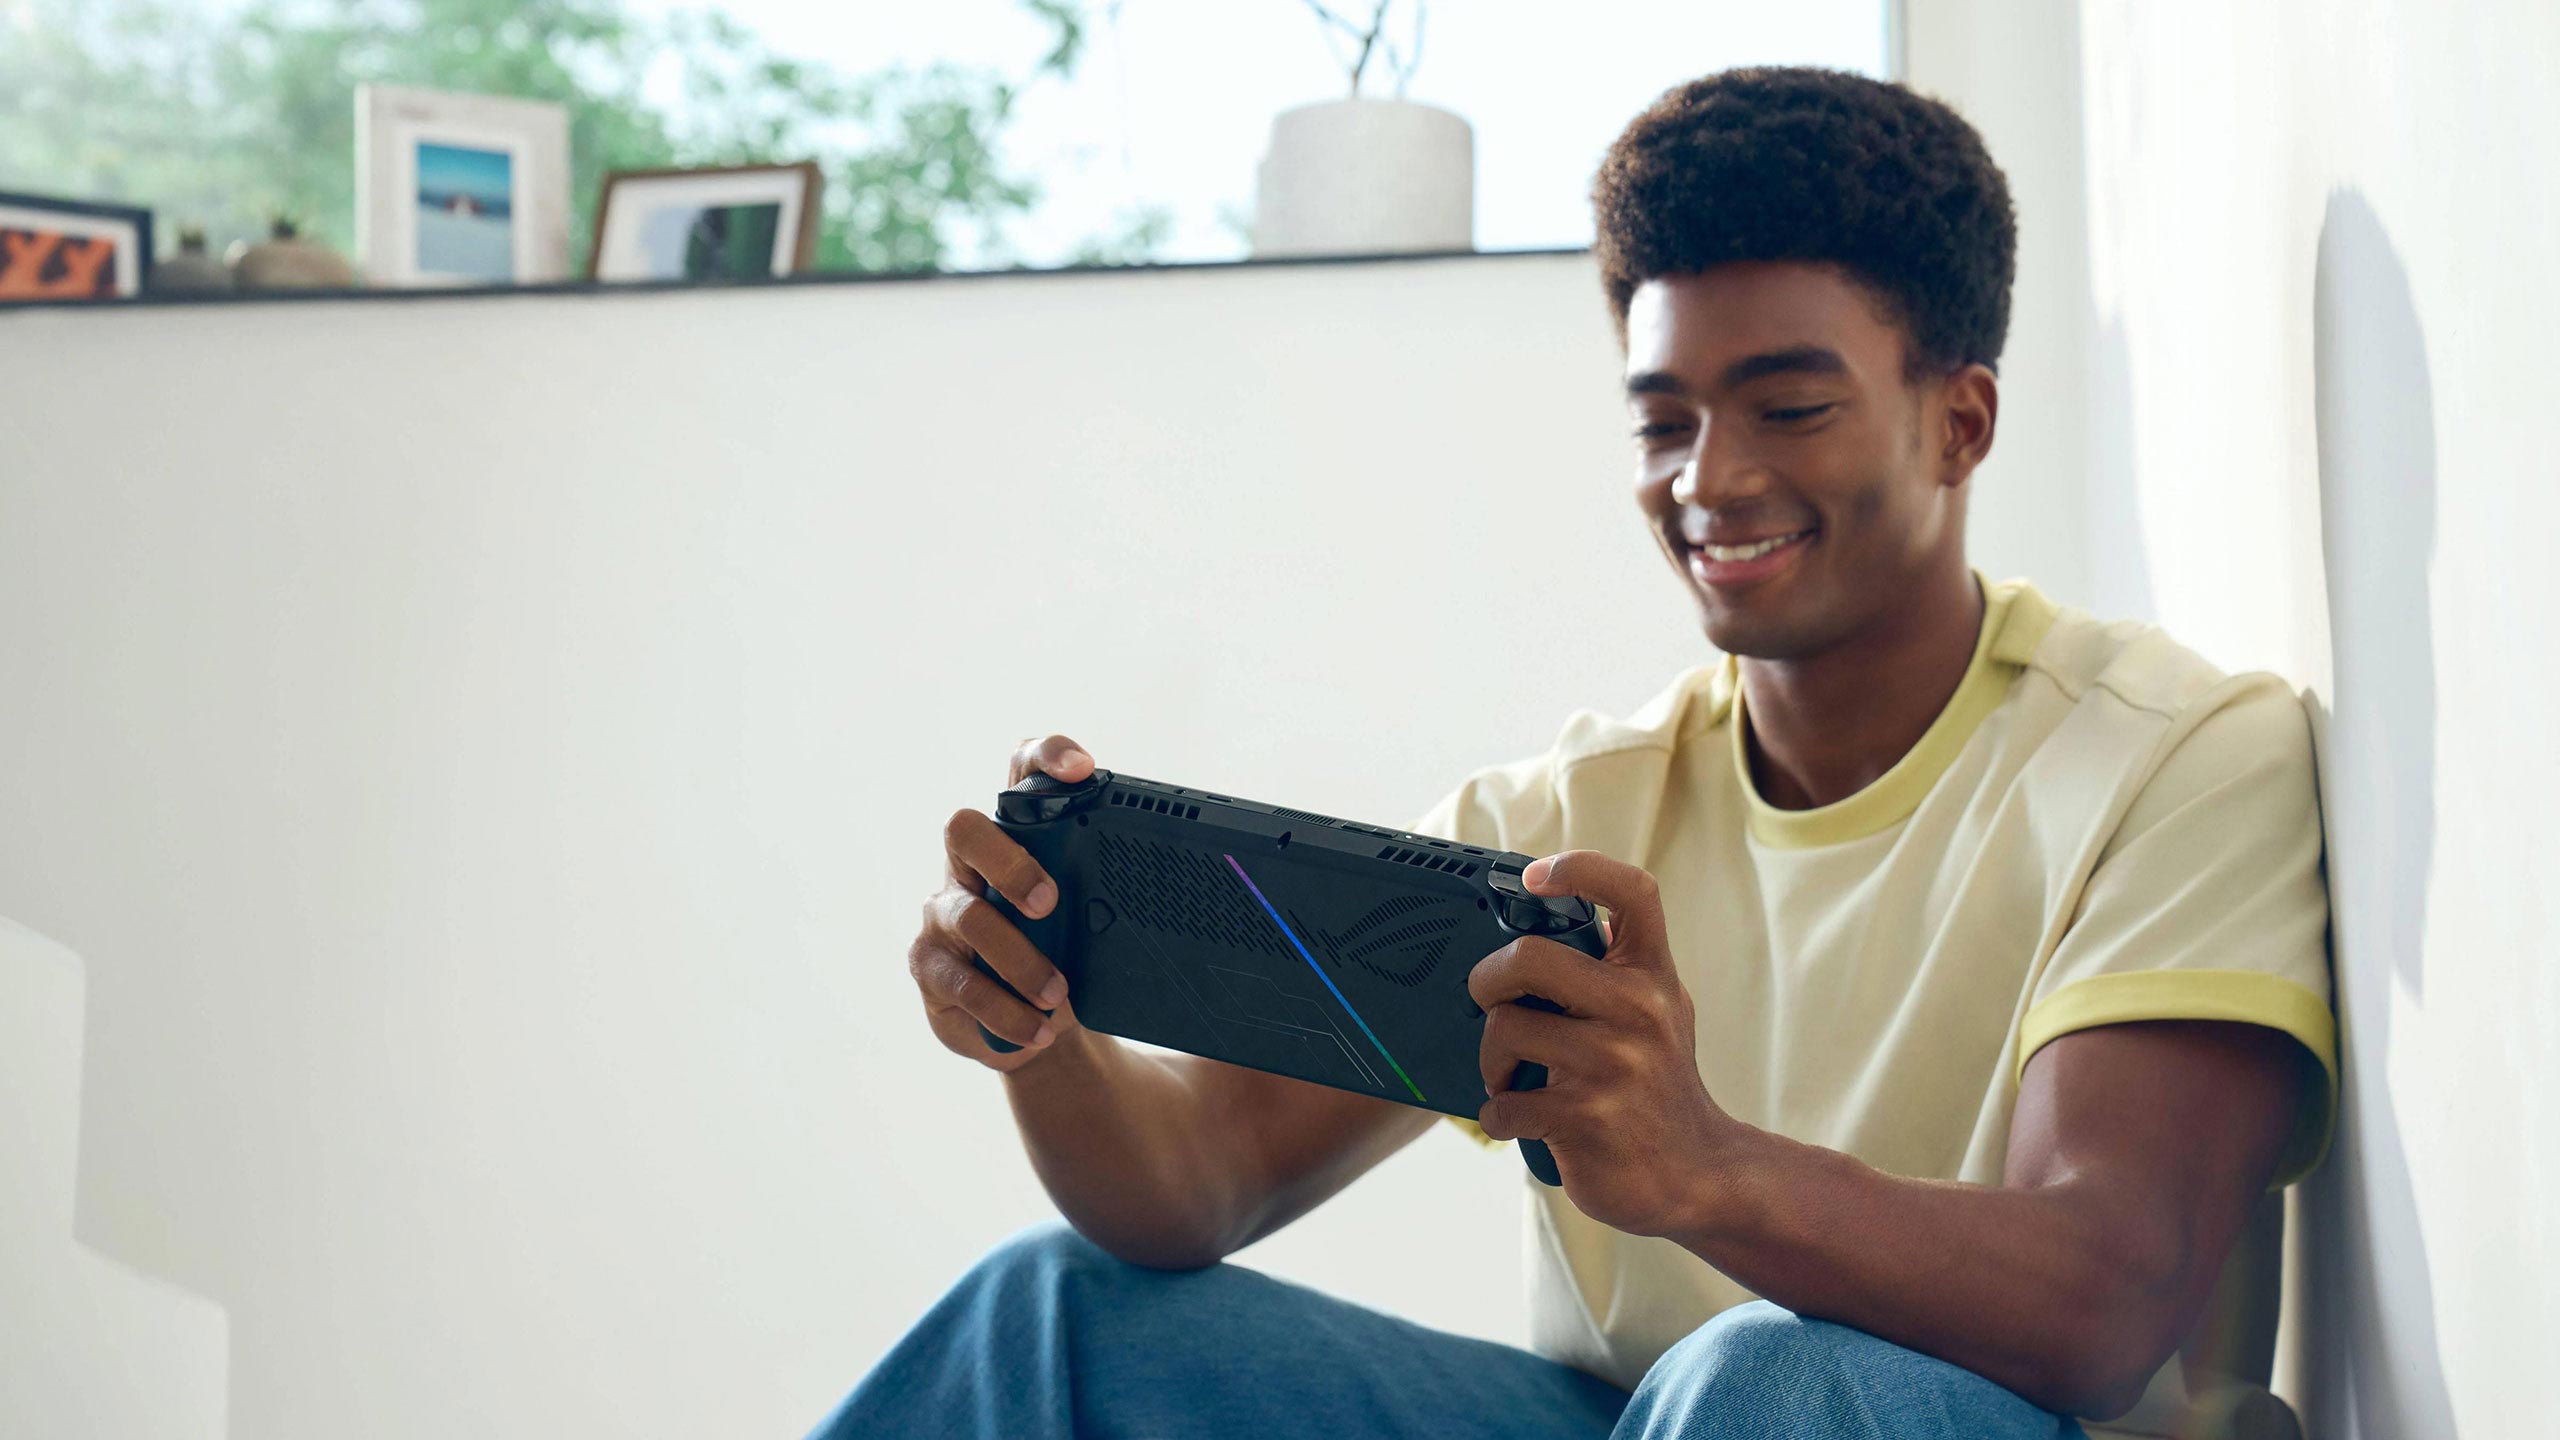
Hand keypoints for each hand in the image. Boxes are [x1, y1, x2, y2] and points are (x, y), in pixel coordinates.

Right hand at [911, 735, 1096, 1072]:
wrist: (1035, 1026)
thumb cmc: (1069, 956)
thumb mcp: (1094, 920)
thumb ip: (1116, 892)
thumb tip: (1200, 890)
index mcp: (1014, 837)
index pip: (1020, 771)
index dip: (1045, 758)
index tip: (1084, 770)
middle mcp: (969, 866)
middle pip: (966, 829)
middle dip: (1011, 862)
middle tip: (1052, 901)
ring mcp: (944, 914)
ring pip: (968, 917)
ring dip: (1020, 958)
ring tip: (1059, 993)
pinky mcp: (931, 968)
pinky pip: (961, 984)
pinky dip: (1006, 1010)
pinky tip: (1037, 1027)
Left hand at [1469, 850, 1736, 1234]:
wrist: (1699, 1176)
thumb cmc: (1658, 1089)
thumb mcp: (1658, 1015)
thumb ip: (1613, 973)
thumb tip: (1537, 931)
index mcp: (1653, 976)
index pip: (1632, 892)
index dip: (1580, 868)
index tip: (1535, 879)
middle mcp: (1640, 1010)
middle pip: (1529, 956)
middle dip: (1487, 980)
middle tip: (1489, 1003)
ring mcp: (1615, 1063)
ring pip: (1505, 1029)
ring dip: (1490, 1060)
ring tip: (1508, 1077)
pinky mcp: (1588, 1116)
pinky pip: (1505, 1102)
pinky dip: (1499, 1115)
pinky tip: (1520, 1120)